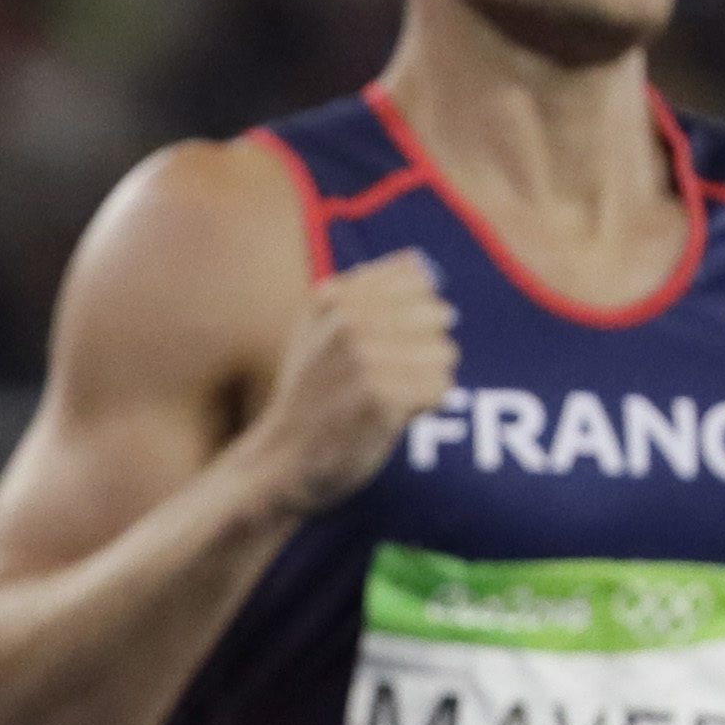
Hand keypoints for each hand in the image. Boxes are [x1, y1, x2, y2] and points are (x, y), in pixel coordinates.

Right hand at [252, 252, 460, 519]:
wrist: (279, 463)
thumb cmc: (309, 397)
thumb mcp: (317, 332)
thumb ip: (362, 293)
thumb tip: (416, 261)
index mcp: (335, 297)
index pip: (419, 281)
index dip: (412, 317)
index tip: (380, 345)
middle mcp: (347, 320)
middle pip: (438, 315)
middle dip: (423, 348)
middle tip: (381, 378)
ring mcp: (364, 358)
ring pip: (445, 353)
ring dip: (424, 381)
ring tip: (383, 398)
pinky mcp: (381, 396)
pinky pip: (441, 388)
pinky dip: (424, 408)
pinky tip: (388, 417)